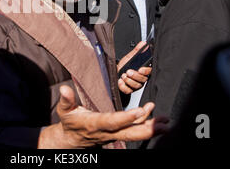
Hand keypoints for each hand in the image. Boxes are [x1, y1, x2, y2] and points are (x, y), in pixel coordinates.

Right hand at [37, 86, 168, 148]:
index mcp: (95, 124)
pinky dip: (146, 124)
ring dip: (151, 128)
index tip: (140, 111)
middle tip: (161, 123)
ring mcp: (115, 135)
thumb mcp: (65, 111)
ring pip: (135, 133)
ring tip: (165, 121)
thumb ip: (66, 100)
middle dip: (146, 129)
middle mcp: (107, 132)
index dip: (126, 118)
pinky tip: (156, 117)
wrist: (72, 140)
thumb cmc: (70, 123)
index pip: (112, 122)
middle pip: (129, 133)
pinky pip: (134, 131)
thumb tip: (64, 89)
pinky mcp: (119, 134)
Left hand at [117, 41, 151, 93]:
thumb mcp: (130, 57)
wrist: (115, 73)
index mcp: (143, 70)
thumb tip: (143, 43)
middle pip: (143, 79)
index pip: (149, 72)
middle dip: (135, 75)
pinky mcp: (130, 90)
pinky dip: (123, 86)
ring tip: (123, 75)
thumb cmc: (124, 66)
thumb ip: (137, 50)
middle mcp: (141, 79)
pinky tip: (120, 81)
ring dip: (129, 80)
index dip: (146, 71)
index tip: (140, 69)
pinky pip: (128, 90)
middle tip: (128, 71)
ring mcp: (136, 85)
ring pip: (136, 85)